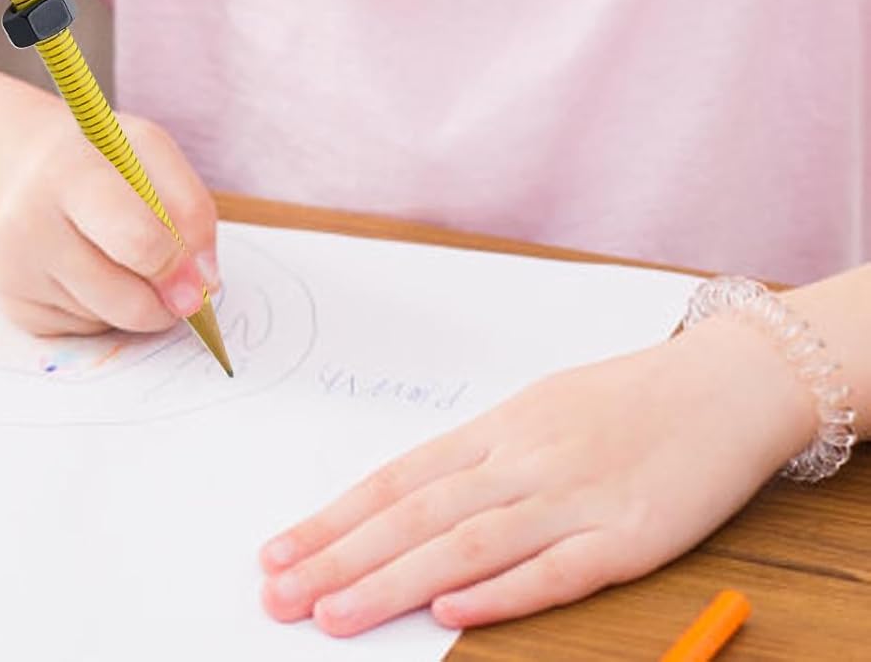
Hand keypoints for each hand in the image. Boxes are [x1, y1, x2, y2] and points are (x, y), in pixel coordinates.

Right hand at [0, 105, 219, 335]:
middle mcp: (30, 223)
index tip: (202, 283)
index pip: (138, 241)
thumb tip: (206, 283)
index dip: (180, 269)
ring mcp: (15, 268)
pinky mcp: (13, 304)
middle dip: (167, 302)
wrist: (17, 167)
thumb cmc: (97, 159)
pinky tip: (87, 270)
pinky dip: (102, 310)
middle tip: (181, 287)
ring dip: (136, 302)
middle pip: (128, 301)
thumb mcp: (149, 152)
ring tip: (120, 257)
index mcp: (70, 172)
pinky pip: (86, 331)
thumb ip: (191, 208)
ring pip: (111, 321)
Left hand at [258, 318, 816, 636]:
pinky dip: (501, 592)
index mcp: (494, 432)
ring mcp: (572, 498)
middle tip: (277, 594)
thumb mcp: (537, 415)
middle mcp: (519, 462)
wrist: (722, 385)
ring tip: (333, 614)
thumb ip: (479, 462)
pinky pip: (556, 568)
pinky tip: (450, 612)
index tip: (277, 551)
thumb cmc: (624, 402)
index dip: (332, 519)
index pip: (394, 480)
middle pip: (413, 515)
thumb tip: (409, 504)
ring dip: (392, 581)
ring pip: (465, 544)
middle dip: (338, 557)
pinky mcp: (629, 536)